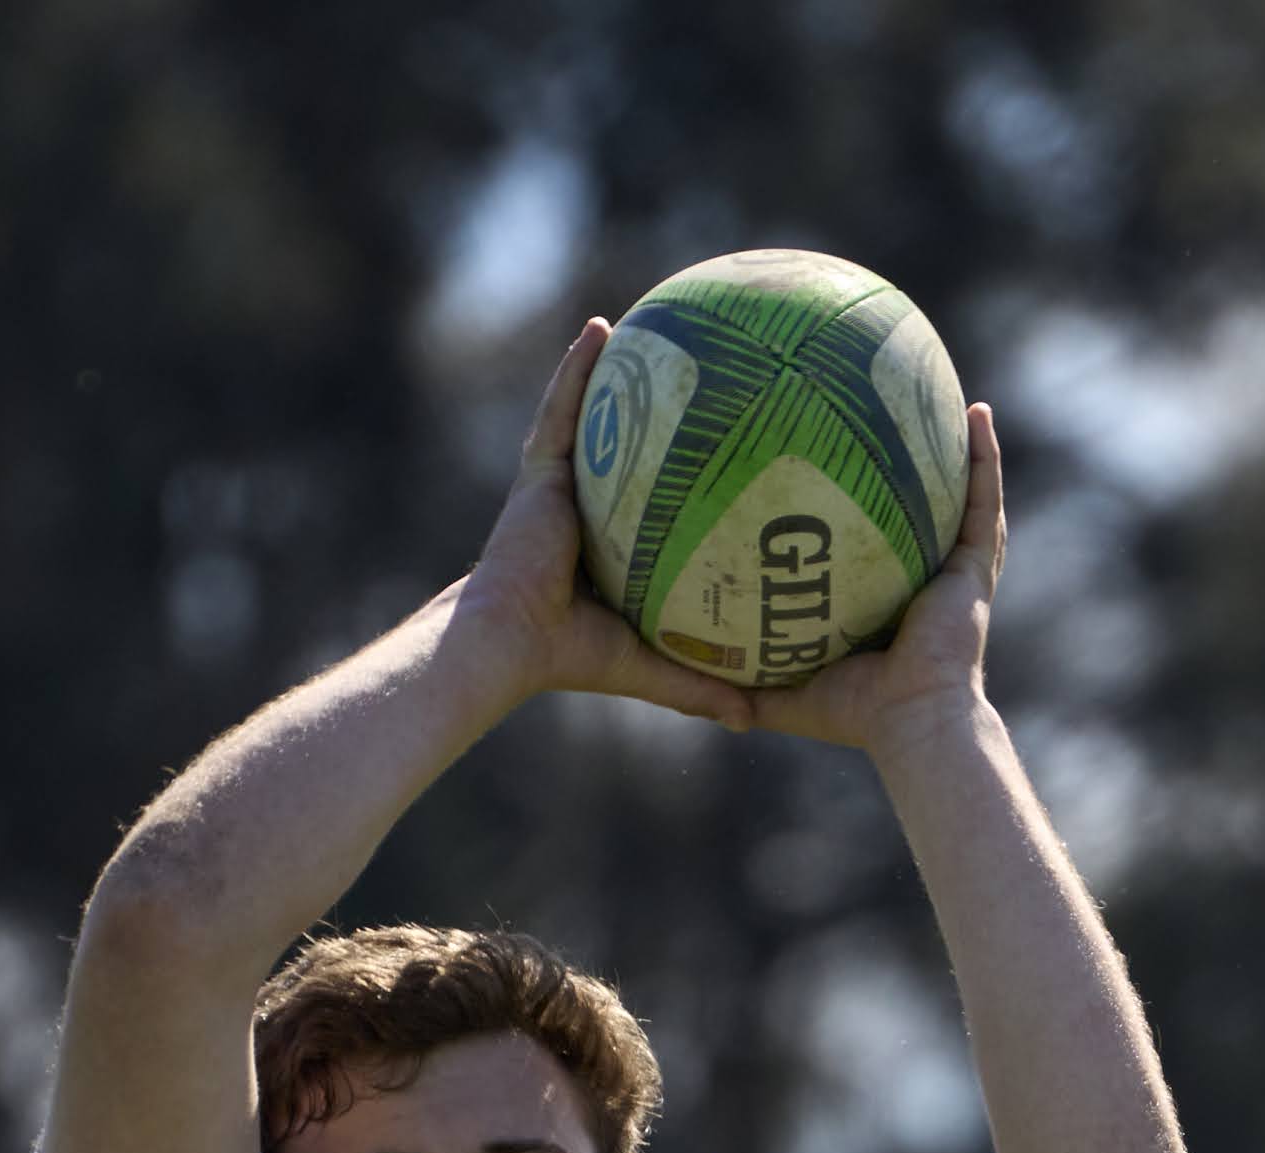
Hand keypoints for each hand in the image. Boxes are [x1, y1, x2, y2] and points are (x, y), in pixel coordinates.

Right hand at [445, 322, 754, 728]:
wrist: (505, 642)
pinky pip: (563, 405)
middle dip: (659, 406)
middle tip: (703, 368)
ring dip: (618, 368)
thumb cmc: (567, 657)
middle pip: (630, 446)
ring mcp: (560, 483)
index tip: (725, 445)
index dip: (684, 472)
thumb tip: (758, 718)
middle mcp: (587, 507)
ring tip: (652, 321)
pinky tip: (601, 325)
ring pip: (595, 413)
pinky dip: (578, 366)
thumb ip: (701, 684)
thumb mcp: (649, 664)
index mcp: (612, 546)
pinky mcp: (537, 468)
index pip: (655, 499)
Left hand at [744, 401, 1004, 761]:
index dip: (866, 508)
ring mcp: (956, 573)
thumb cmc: (855, 715)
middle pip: (923, 512)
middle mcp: (926, 581)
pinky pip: (984, 500)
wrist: (912, 723)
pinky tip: (977, 412)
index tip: (843, 466)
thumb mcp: (783, 691)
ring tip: (955, 398)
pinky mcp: (976, 568)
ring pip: (964, 496)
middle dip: (919, 469)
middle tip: (898, 416)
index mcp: (890, 604)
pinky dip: (985, 456)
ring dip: (963, 448)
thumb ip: (739, 682)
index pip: (877, 545)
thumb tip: (687, 677)